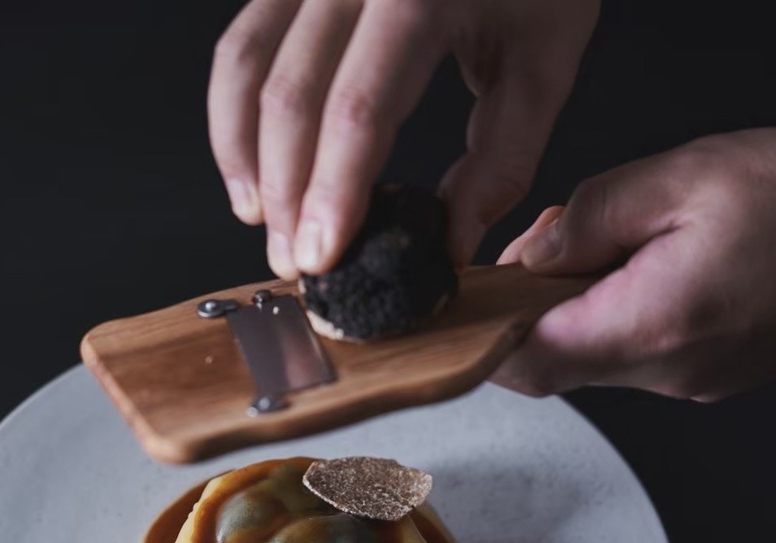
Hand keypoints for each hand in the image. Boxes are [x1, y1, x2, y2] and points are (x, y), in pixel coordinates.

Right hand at [207, 0, 598, 276]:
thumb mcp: (541, 64)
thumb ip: (501, 159)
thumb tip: (449, 244)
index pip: (359, 108)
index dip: (332, 192)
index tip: (324, 256)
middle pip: (291, 96)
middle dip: (285, 193)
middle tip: (295, 262)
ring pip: (246, 69)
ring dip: (243, 157)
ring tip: (261, 222)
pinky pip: (241, 46)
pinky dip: (234, 114)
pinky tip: (250, 166)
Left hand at [493, 128, 775, 399]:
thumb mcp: (687, 178)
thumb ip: (591, 217)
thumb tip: (531, 255)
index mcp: (648, 326)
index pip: (520, 360)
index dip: (479, 327)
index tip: (471, 289)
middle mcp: (664, 371)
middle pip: (548, 362)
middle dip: (527, 305)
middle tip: (558, 241)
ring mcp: (688, 380)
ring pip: (590, 354)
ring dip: (576, 303)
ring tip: (620, 240)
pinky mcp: (708, 372)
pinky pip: (633, 350)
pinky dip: (618, 309)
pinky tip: (651, 261)